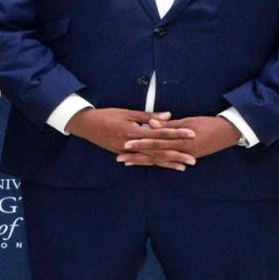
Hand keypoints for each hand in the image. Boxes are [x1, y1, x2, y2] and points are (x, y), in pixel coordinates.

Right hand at [66, 108, 193, 161]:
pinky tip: (164, 166)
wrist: (85, 125)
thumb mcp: (127, 112)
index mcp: (134, 131)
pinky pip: (142, 161)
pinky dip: (154, 164)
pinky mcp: (123, 154)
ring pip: (151, 159)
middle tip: (193, 159)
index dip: (177, 134)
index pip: (160, 133)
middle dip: (177, 155)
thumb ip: (148, 116)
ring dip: (168, 163)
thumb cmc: (106, 115)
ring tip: (183, 167)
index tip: (192, 134)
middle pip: (159, 151)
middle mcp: (132, 144)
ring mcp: (127, 151)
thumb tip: (168, 116)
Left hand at [117, 116, 240, 169]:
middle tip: (120, 158)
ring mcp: (186, 156)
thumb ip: (169, 125)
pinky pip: (170, 161)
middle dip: (137, 156)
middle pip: (155, 154)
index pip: (156, 143)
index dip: (140, 144)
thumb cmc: (208, 123)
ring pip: (161, 159)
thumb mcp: (188, 121)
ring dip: (144, 161)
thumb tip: (151, 124)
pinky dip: (159, 163)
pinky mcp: (189, 157)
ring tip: (128, 162)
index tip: (125, 145)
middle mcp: (182, 151)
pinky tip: (148, 164)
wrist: (229, 132)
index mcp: (181, 140)